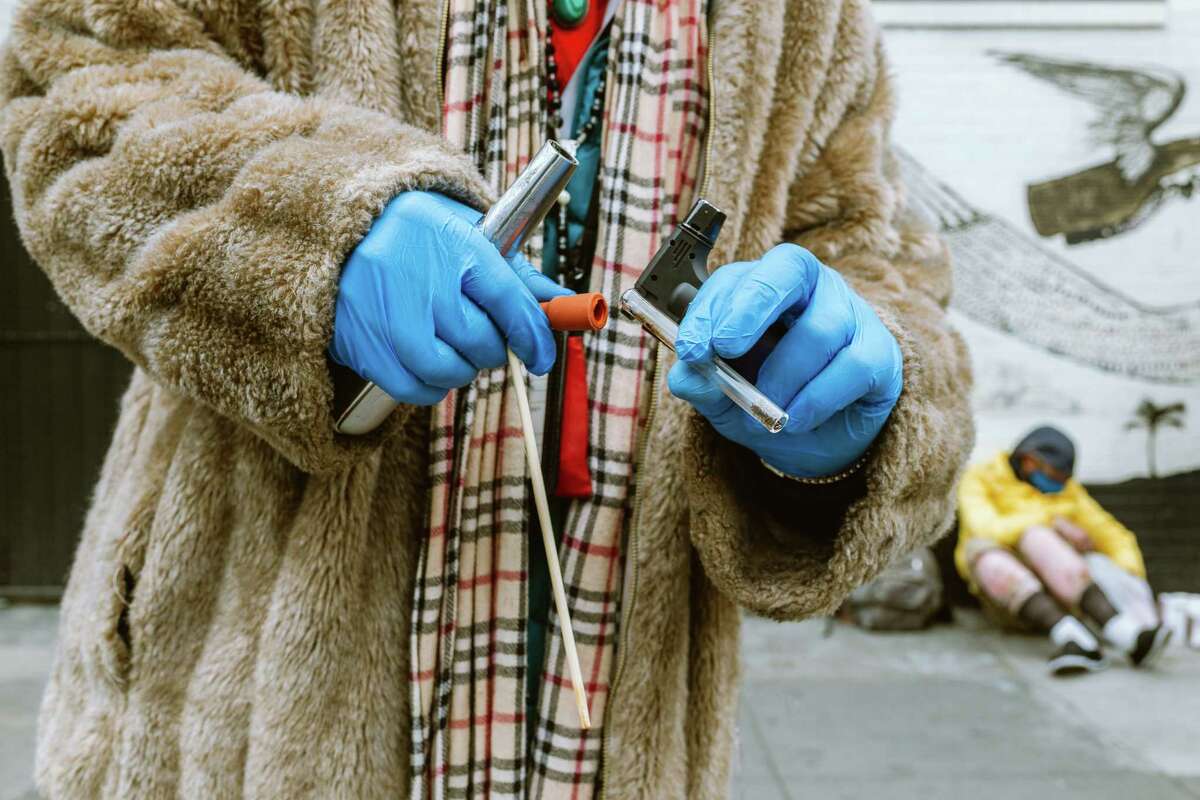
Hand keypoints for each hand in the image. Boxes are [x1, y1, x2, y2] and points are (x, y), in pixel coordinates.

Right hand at [329, 191, 569, 404]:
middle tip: (484, 337)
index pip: (508, 300)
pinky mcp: (361, 344)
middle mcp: (416, 277)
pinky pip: (413, 388)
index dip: (533, 335)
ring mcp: (384, 314)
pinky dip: (430, 385)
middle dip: (492, 347)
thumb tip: (565, 304)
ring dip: (461, 369)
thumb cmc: (416, 234)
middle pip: (479, 340)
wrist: (337, 228)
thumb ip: (517, 275)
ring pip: (447, 370)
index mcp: (451, 241)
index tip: (541, 354)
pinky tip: (428, 361)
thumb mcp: (469, 235)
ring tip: (453, 346)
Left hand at [668, 243, 901, 477]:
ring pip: (819, 329)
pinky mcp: (880, 352)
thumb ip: (704, 386)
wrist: (821, 444)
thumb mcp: (726, 401)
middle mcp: (811, 289)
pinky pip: (852, 365)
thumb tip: (685, 376)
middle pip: (789, 267)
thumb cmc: (771, 402)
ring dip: (783, 375)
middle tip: (725, 347)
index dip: (711, 308)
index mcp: (764, 289)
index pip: (737, 276)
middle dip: (751, 306)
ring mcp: (850, 314)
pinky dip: (817, 398)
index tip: (691, 348)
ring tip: (766, 410)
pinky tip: (796, 419)